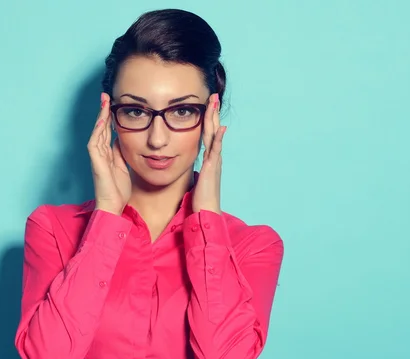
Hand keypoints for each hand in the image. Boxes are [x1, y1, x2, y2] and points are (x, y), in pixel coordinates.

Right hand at [88, 93, 130, 215]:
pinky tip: (101, 122)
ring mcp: (97, 158)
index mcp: (107, 153)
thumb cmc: (118, 189)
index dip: (109, 117)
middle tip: (105, 96)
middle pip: (101, 128)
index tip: (113, 104)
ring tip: (104, 103)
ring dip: (100, 117)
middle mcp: (100, 153)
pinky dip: (97, 132)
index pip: (107, 131)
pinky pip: (95, 145)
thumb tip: (121, 138)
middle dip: (103, 112)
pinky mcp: (96, 163)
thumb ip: (121, 152)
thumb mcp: (124, 166)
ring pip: (97, 132)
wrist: (113, 205)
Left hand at [192, 93, 226, 213]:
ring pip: (214, 135)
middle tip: (213, 96)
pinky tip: (220, 127)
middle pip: (213, 130)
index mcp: (209, 158)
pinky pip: (216, 150)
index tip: (207, 105)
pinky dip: (218, 138)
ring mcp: (214, 161)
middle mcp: (213, 157)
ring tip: (215, 104)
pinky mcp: (212, 167)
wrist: (207, 211)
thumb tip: (189, 164)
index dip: (207, 119)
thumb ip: (196, 169)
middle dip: (212, 113)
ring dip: (215, 119)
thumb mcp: (197, 179)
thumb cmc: (200, 198)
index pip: (208, 134)